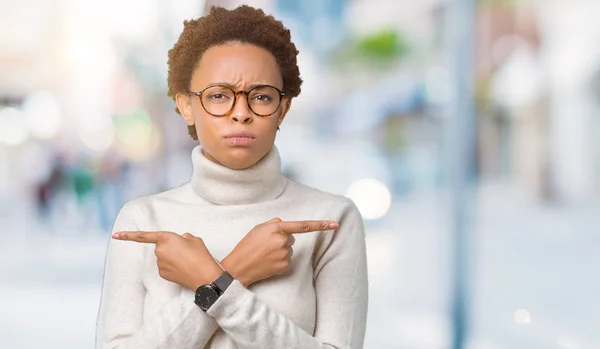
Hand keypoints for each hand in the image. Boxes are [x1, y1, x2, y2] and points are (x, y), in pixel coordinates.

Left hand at [112, 231, 222, 290]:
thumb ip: (183, 237)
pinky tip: (184, 269)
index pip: (143, 236)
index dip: (128, 235)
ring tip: (188, 261)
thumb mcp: (194, 239)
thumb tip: (180, 240)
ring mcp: (160, 264)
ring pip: (164, 257)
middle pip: (161, 247)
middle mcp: (159, 251)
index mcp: (166, 238)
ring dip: (173, 258)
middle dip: (171, 248)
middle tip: (187, 251)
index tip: (115, 235)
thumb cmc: (201, 255)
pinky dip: (173, 267)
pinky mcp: (162, 274)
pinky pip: (165, 267)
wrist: (204, 276)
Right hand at [221, 218, 338, 286]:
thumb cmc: (246, 246)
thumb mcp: (257, 228)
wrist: (239, 267)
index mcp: (276, 228)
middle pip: (291, 238)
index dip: (321, 225)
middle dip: (282, 240)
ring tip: (264, 254)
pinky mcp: (285, 266)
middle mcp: (283, 240)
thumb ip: (274, 224)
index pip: (302, 226)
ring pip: (289, 249)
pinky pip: (287, 260)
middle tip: (265, 245)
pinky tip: (268, 262)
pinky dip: (279, 261)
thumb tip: (286, 227)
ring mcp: (285, 254)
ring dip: (280, 251)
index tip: (335, 224)